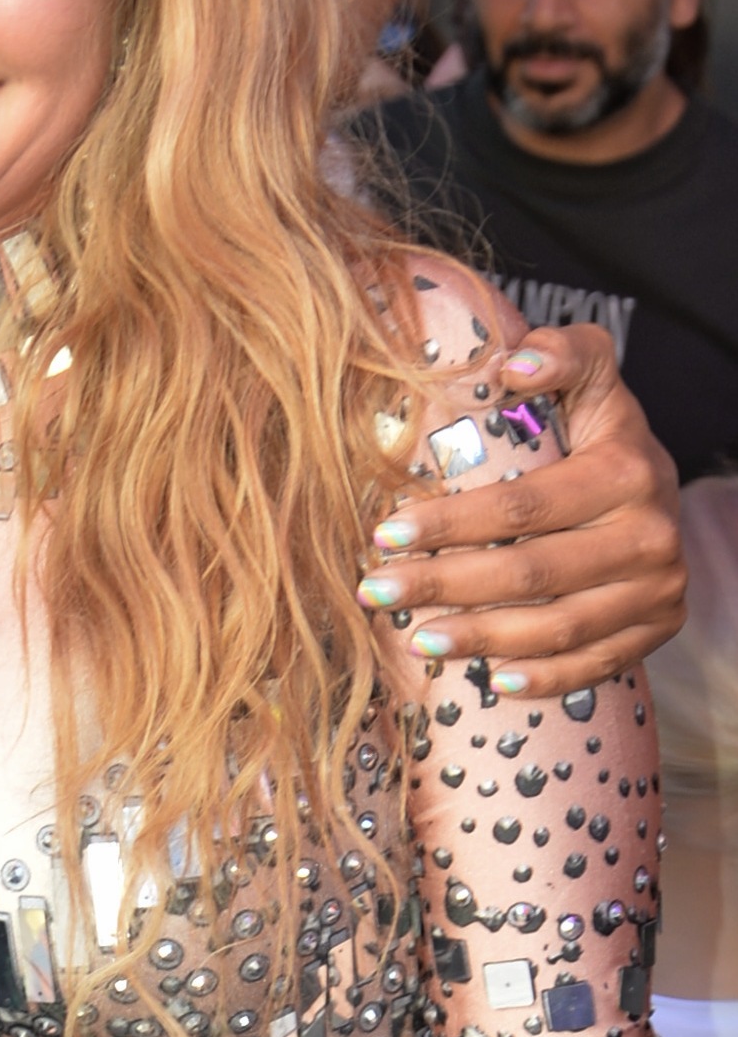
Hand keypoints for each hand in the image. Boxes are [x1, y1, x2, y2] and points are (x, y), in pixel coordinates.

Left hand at [362, 324, 683, 695]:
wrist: (659, 490)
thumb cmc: (599, 434)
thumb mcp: (590, 380)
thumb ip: (561, 356)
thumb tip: (510, 367)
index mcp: (626, 472)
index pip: (523, 506)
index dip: (450, 522)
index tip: (384, 532)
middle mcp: (649, 536)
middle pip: (531, 572)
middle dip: (444, 585)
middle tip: (377, 590)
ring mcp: (657, 590)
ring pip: (556, 626)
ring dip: (480, 638)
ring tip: (416, 640)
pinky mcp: (657, 630)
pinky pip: (594, 665)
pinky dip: (543, 678)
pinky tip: (492, 680)